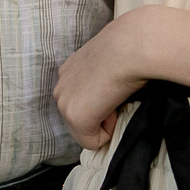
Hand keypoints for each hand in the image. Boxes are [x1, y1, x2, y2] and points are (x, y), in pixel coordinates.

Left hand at [54, 10, 161, 150]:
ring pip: (86, 132)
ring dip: (104, 120)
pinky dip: (108, 130)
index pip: (82, 102)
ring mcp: (64, 104)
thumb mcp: (107, 64)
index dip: (104, 101)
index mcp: (67, 73)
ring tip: (113, 97)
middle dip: (102, 114)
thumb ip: (100, 79)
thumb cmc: (127, 50)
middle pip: (81, 120)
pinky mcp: (75, 118)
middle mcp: (60, 88)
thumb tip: (110, 93)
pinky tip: (112, 105)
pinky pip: (93, 142)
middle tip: (115, 93)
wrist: (130, 47)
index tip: (114, 85)